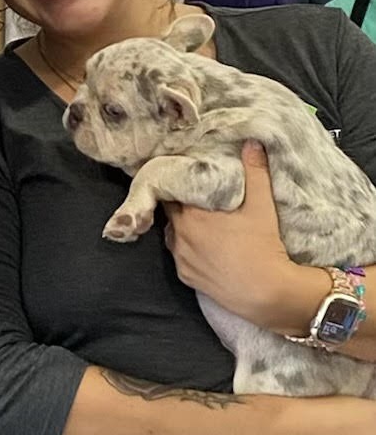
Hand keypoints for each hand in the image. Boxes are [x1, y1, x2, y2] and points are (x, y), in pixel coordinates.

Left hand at [164, 143, 299, 325]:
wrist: (264, 293)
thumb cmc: (262, 246)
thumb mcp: (262, 205)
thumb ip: (255, 172)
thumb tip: (251, 142)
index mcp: (190, 215)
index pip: (172, 190)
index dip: (179, 181)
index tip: (189, 175)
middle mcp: (178, 236)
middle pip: (170, 211)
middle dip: (180, 202)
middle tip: (197, 195)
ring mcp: (179, 258)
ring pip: (172, 233)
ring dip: (182, 225)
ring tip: (200, 219)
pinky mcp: (185, 277)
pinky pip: (179, 255)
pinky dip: (186, 247)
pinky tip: (203, 244)